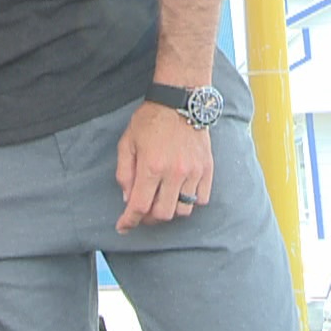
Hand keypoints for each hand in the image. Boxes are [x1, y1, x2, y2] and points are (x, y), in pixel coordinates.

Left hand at [115, 102, 212, 232]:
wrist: (179, 103)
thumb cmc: (149, 121)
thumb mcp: (127, 143)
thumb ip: (125, 173)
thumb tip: (128, 199)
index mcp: (151, 166)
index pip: (140, 206)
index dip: (130, 221)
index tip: (123, 228)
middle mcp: (174, 173)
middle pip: (163, 214)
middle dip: (149, 218)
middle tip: (141, 213)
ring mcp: (194, 173)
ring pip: (184, 210)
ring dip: (170, 211)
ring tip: (160, 202)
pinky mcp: (207, 170)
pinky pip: (202, 199)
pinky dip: (190, 203)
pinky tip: (179, 194)